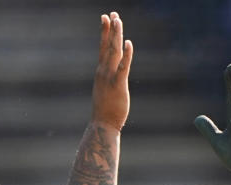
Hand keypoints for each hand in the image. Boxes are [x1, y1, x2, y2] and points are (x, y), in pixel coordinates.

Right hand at [92, 12, 132, 130]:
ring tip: (118, 20)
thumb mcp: (106, 90)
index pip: (103, 47)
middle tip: (113, 13)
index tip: (105, 17)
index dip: (104, 32)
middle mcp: (103, 71)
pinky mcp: (118, 85)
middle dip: (110, 28)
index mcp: (101, 71)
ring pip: (113, 52)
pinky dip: (126, 55)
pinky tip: (129, 43)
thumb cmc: (105, 111)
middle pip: (107, 45)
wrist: (102, 125)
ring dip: (116, 35)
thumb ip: (109, 80)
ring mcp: (109, 77)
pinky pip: (123, 67)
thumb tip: (113, 76)